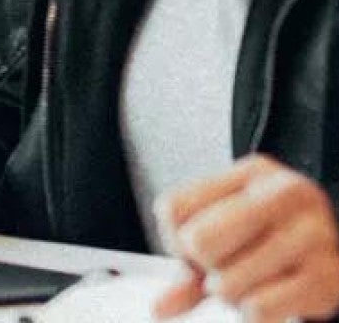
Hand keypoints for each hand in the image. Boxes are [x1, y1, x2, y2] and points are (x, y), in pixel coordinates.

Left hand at [154, 154, 338, 321]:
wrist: (333, 260)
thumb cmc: (272, 242)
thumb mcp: (226, 237)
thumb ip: (186, 267)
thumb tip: (160, 308)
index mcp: (255, 173)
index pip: (173, 209)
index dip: (177, 240)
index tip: (206, 245)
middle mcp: (288, 193)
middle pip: (198, 242)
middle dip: (204, 267)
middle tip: (230, 265)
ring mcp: (314, 233)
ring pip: (226, 283)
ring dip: (231, 294)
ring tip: (256, 281)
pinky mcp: (328, 277)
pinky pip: (258, 309)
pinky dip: (255, 314)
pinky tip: (275, 296)